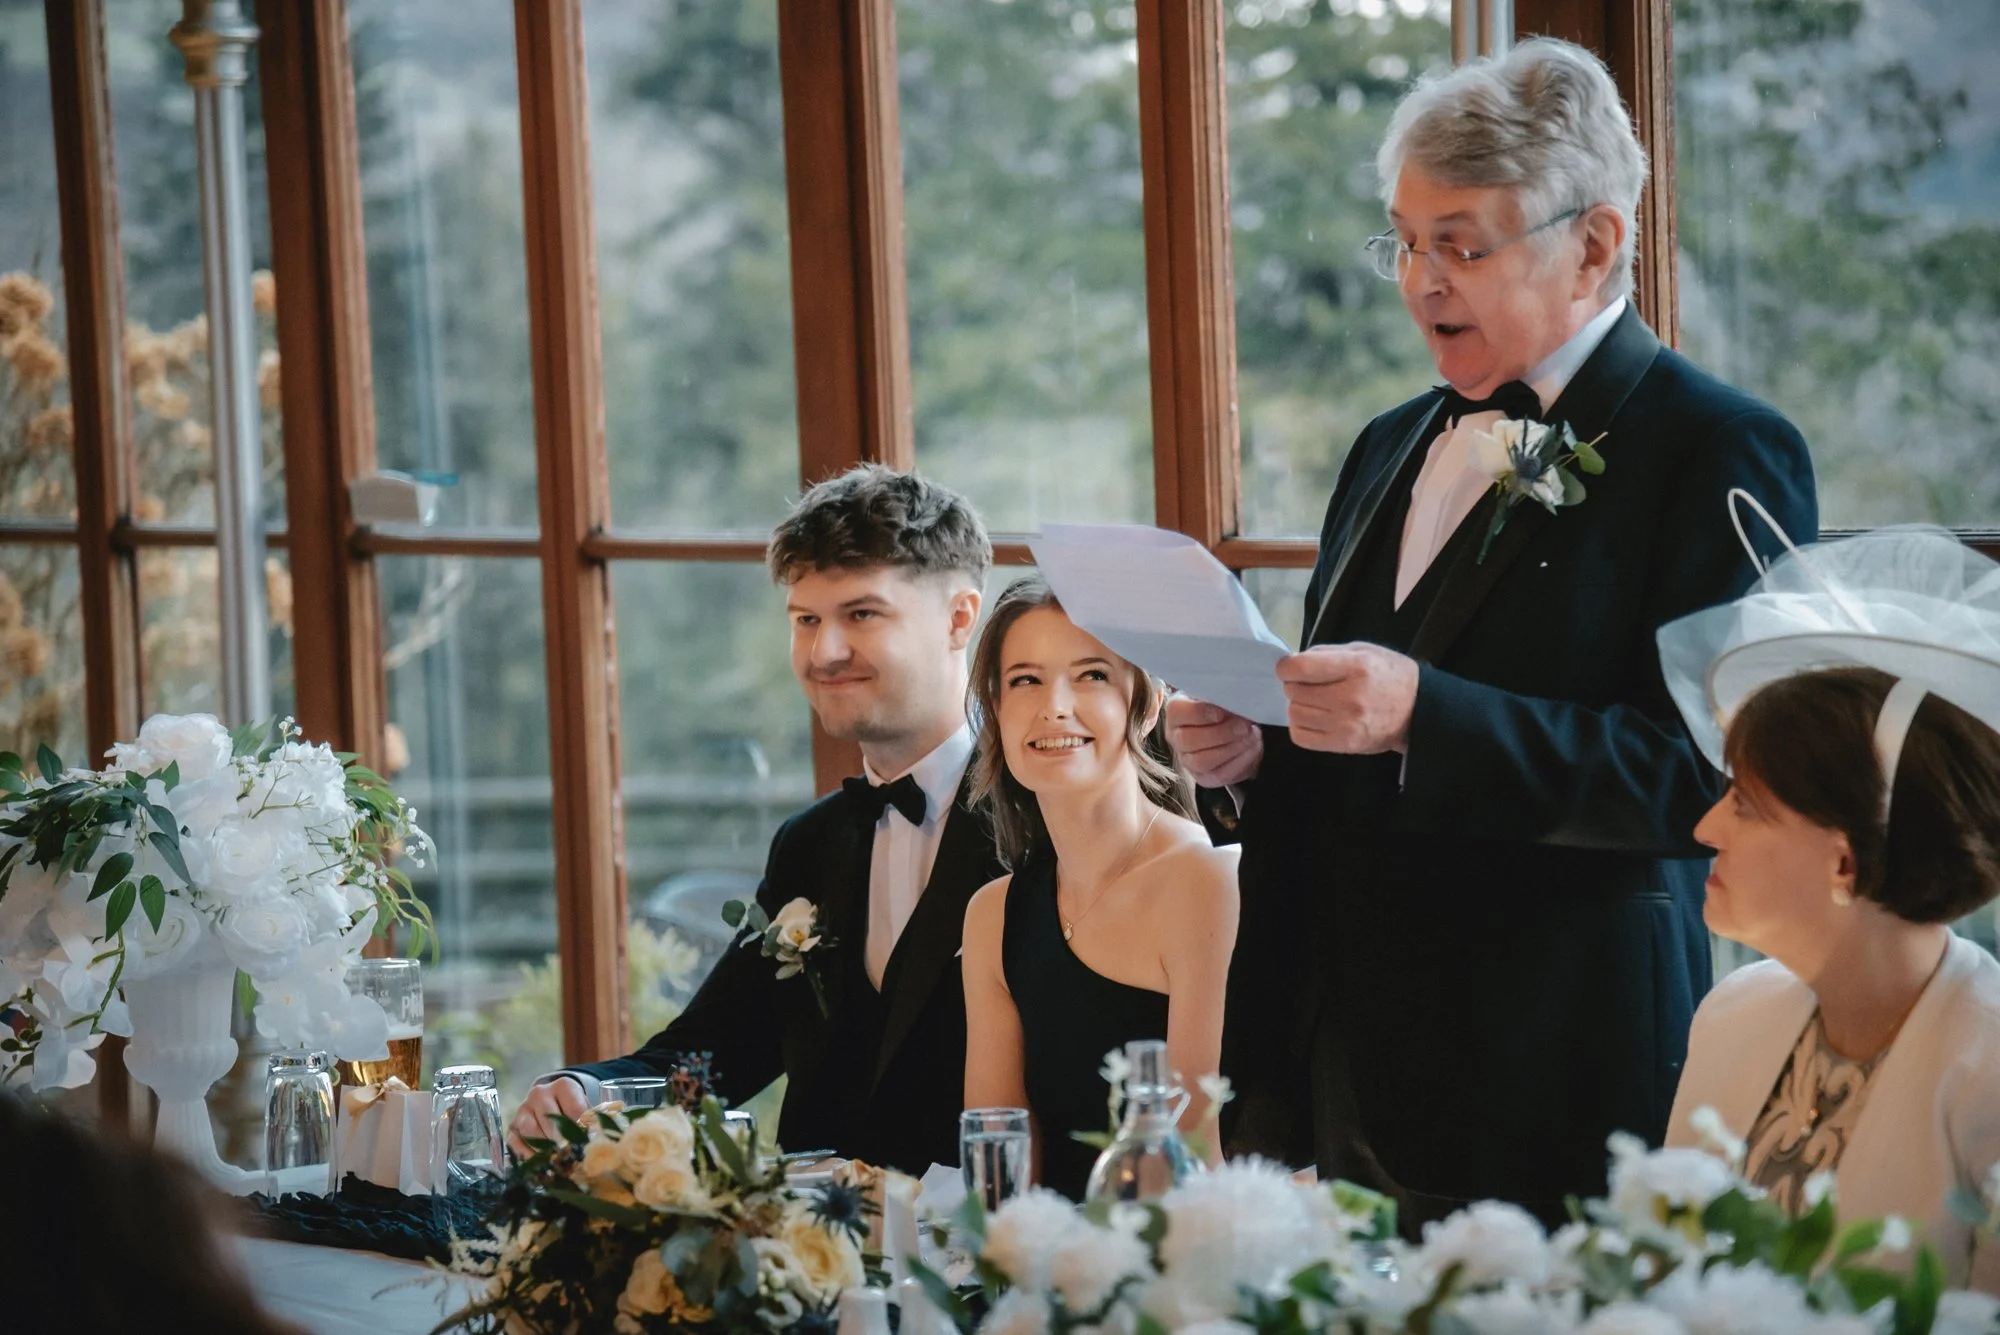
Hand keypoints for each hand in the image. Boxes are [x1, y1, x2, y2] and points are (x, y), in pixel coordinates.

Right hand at [507, 1075, 590, 1156]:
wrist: (553, 1102)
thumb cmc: (573, 1109)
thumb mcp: (584, 1109)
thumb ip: (590, 1121)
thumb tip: (596, 1139)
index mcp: (563, 1086)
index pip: (573, 1106)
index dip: (580, 1127)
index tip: (585, 1142)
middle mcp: (540, 1094)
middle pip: (549, 1117)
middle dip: (560, 1139)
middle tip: (568, 1155)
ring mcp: (524, 1109)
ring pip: (530, 1129)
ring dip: (542, 1147)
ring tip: (554, 1161)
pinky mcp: (513, 1126)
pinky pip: (515, 1141)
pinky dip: (526, 1154)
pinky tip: (538, 1164)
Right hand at [1164, 694, 1263, 785]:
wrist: (1236, 729)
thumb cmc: (1224, 708)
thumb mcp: (1221, 696)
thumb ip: (1221, 695)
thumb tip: (1233, 698)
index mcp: (1176, 712)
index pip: (1177, 712)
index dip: (1200, 713)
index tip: (1222, 712)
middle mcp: (1176, 737)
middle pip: (1188, 740)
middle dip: (1221, 733)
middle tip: (1244, 726)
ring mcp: (1187, 760)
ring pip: (1202, 761)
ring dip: (1231, 748)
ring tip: (1251, 736)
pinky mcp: (1203, 777)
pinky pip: (1219, 775)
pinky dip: (1240, 761)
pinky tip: (1252, 749)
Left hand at [1277, 643, 1418, 754]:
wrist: (1418, 710)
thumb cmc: (1389, 675)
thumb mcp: (1363, 651)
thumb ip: (1326, 653)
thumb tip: (1293, 661)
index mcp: (1356, 668)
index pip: (1301, 668)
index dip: (1286, 667)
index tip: (1288, 668)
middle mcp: (1350, 698)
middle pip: (1294, 692)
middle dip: (1294, 685)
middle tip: (1307, 684)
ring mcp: (1346, 725)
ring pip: (1295, 714)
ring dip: (1298, 705)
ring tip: (1314, 701)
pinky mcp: (1344, 745)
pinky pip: (1301, 737)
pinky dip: (1301, 726)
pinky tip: (1315, 718)